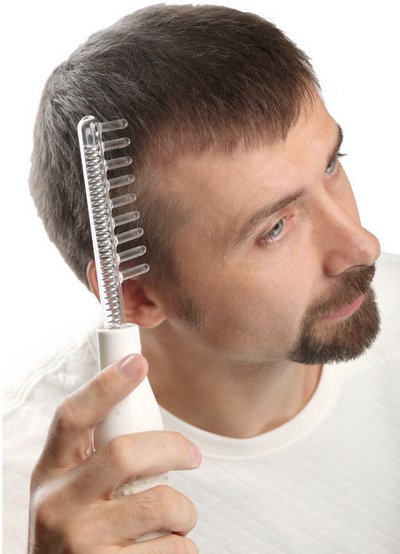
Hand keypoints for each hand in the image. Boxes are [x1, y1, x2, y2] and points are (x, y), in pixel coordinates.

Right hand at [28, 354, 200, 552]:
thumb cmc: (78, 528)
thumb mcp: (71, 487)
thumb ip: (97, 454)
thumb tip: (139, 399)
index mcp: (52, 472)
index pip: (72, 417)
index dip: (105, 385)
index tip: (138, 362)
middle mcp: (58, 506)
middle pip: (125, 453)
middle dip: (172, 448)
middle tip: (192, 455)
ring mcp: (80, 544)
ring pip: (161, 504)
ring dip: (185, 510)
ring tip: (178, 518)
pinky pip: (173, 549)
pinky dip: (184, 545)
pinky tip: (169, 547)